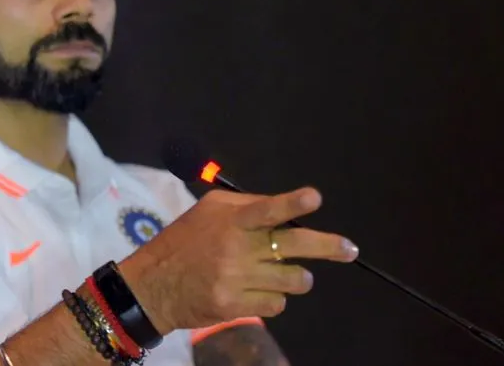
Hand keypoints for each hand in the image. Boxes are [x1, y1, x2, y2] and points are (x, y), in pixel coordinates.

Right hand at [119, 187, 357, 333]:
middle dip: (327, 246)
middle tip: (349, 249)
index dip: (292, 204)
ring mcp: (236, 280)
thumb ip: (244, 207)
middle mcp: (235, 249)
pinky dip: (274, 297)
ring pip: (292, 280)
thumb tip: (283, 209)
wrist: (153, 285)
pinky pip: (276, 304)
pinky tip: (258, 290)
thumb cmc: (184, 241)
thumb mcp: (207, 211)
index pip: (265, 209)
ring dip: (298, 278)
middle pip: (292, 246)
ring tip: (294, 275)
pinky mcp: (234, 306)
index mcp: (229, 221)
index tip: (314, 198)